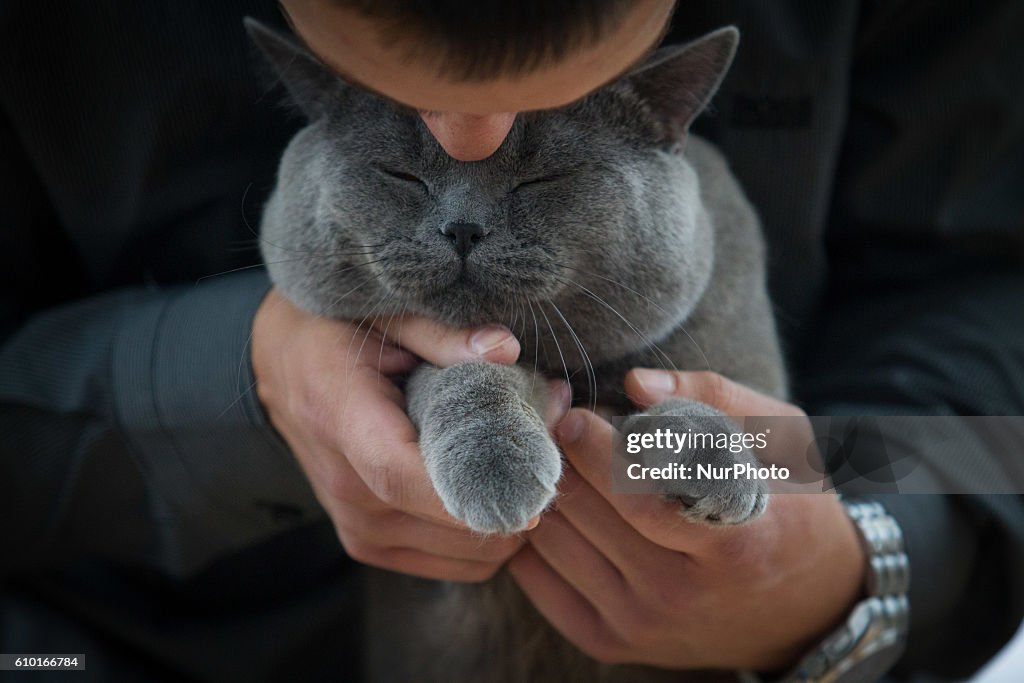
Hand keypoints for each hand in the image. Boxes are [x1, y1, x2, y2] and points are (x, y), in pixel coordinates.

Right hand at [252, 288, 564, 581]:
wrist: (282, 364)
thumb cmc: (336, 330)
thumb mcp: (385, 313)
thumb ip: (442, 333)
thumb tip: (505, 349)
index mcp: (340, 418)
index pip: (399, 475)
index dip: (467, 490)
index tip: (532, 486)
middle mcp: (344, 486)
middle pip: (440, 521)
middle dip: (513, 494)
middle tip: (554, 444)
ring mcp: (354, 523)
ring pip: (457, 554)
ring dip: (506, 518)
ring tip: (527, 463)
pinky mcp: (367, 541)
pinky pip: (447, 563)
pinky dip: (485, 537)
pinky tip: (497, 488)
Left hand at [509, 370, 865, 671]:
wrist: (809, 608)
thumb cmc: (792, 506)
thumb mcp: (778, 439)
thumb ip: (712, 398)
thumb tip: (636, 383)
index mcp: (732, 541)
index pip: (639, 495)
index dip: (597, 450)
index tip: (577, 416)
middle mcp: (683, 594)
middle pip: (588, 515)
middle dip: (563, 461)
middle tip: (559, 429)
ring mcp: (644, 625)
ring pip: (555, 545)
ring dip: (547, 494)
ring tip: (558, 464)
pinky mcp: (614, 644)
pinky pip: (541, 585)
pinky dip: (532, 541)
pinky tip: (552, 509)